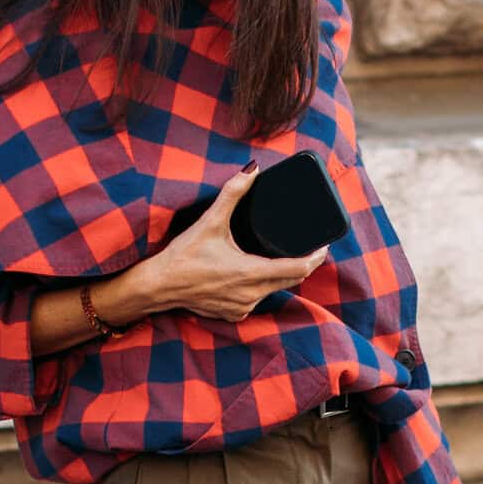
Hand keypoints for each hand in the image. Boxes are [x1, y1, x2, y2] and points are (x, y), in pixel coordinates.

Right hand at [140, 164, 328, 323]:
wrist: (157, 286)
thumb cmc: (182, 256)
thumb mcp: (209, 221)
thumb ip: (233, 193)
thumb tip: (252, 170)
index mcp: (250, 273)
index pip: (298, 270)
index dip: (315, 257)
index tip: (324, 246)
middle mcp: (251, 294)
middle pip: (291, 280)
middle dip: (303, 264)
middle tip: (310, 247)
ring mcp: (243, 307)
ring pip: (274, 290)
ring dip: (281, 275)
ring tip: (285, 256)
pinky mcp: (233, 313)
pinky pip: (257, 299)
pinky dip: (261, 287)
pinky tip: (255, 274)